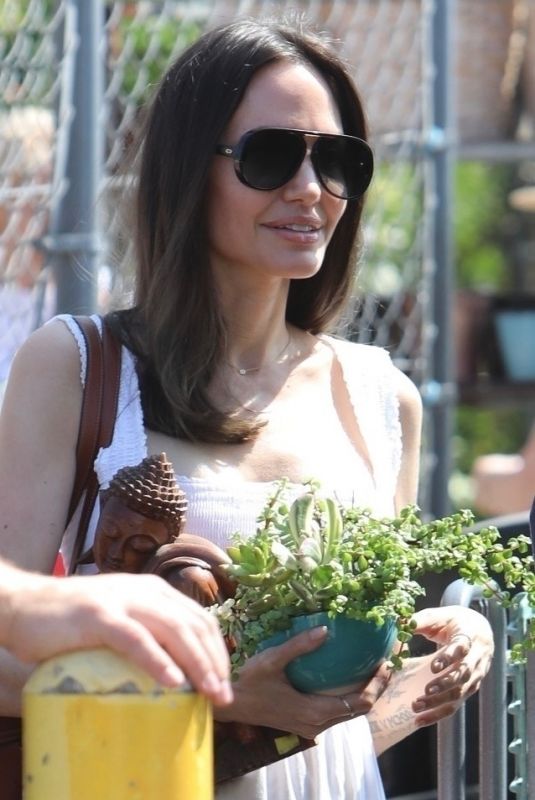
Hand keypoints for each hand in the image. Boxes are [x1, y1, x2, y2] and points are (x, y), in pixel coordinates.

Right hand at [2, 568, 232, 706]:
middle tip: (223, 696)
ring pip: (173, 629)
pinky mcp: (98, 616)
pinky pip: (135, 638)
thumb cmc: (74, 620)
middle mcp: (145, 591)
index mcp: (155, 591)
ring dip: (196, 663)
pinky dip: (157, 660)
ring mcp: (122, 601)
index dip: (217, 650)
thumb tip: (178, 672)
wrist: (26, 605)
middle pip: (193, 625)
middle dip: (214, 662)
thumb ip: (147, 631)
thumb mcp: (121, 618)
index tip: (224, 682)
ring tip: (208, 691)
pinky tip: (173, 681)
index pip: (199, 619)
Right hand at [214, 626, 390, 738]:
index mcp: (314, 712)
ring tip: (372, 668)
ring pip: (348, 713)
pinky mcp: (305, 724)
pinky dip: (348, 697)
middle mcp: (317, 724)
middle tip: (385, 663)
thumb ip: (299, 646)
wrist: (232, 705)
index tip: (386, 662)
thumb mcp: (272, 660)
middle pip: (359, 710)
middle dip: (376, 688)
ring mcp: (311, 727)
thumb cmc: (250, 682)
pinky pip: (336, 712)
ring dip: (363, 693)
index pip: (359, 702)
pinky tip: (347, 677)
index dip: (377, 684)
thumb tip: (325, 629)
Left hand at [409, 604, 493, 724]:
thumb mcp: (439, 615)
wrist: (479, 629)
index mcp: (471, 636)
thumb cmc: (454, 621)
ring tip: (416, 706)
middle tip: (425, 691)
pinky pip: (455, 705)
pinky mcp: (468, 689)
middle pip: (463, 675)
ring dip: (438, 703)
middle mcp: (477, 658)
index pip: (462, 648)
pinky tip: (420, 720)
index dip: (449, 658)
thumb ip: (420, 620)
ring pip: (459, 693)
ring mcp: (475, 676)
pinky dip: (438, 714)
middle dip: (444, 685)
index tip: (434, 666)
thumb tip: (399, 624)